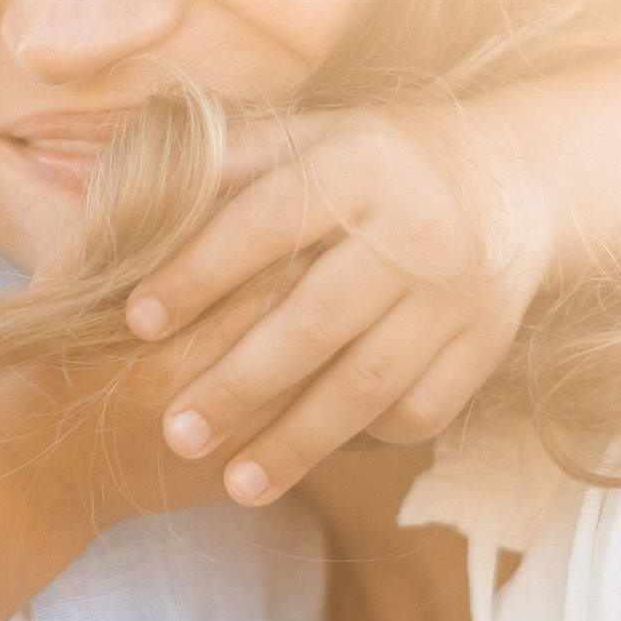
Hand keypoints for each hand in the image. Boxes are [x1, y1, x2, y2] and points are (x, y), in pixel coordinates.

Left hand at [122, 104, 552, 507]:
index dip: (197, 271)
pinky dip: (366, 438)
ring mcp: (457, 293)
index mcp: (357, 163)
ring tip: (235, 484)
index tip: (135, 321)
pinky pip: (421, 408)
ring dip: (297, 441)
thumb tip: (107, 178)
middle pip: (315, 320)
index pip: (265, 220)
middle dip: (239, 383)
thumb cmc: (373, 164)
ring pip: (368, 383)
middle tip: (174, 432)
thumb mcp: (309, 136)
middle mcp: (414, 227)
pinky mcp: (486, 343)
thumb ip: (222, 161)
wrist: (513, 181)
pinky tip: (313, 456)